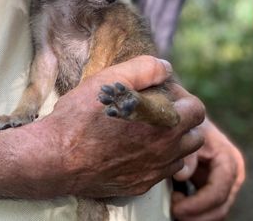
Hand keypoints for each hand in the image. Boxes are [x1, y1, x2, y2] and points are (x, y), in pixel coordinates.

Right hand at [13, 56, 204, 197]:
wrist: (54, 158)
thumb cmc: (80, 117)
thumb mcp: (111, 79)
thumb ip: (146, 68)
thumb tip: (166, 67)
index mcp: (165, 123)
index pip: (198, 110)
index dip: (183, 97)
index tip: (163, 94)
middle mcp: (166, 151)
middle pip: (195, 135)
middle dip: (183, 120)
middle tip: (159, 111)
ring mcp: (154, 171)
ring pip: (181, 156)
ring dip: (173, 142)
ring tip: (148, 130)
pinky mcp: (140, 185)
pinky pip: (162, 172)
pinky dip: (157, 160)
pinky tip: (135, 148)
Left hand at [171, 111, 245, 220]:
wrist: (191, 124)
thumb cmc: (190, 127)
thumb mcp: (189, 134)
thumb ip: (187, 154)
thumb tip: (183, 175)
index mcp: (229, 160)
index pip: (219, 192)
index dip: (197, 205)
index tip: (176, 207)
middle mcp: (234, 175)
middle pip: (221, 208)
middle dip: (197, 215)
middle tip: (173, 209)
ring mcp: (228, 185)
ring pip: (218, 213)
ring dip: (196, 216)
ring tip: (175, 203)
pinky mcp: (219, 191)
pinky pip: (211, 210)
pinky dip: (196, 214)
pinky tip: (179, 203)